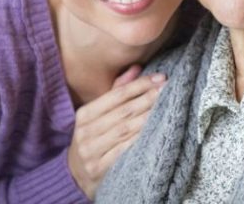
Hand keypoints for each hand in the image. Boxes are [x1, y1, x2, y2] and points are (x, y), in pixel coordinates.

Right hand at [67, 65, 165, 197]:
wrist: (75, 175)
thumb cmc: (93, 138)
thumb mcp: (97, 115)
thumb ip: (116, 91)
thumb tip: (137, 68)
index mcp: (84, 114)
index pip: (116, 95)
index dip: (140, 85)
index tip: (161, 77)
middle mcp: (86, 132)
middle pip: (123, 111)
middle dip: (148, 98)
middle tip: (168, 89)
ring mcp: (91, 151)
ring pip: (125, 130)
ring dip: (148, 116)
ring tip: (167, 106)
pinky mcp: (99, 168)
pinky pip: (124, 150)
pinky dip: (140, 139)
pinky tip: (155, 130)